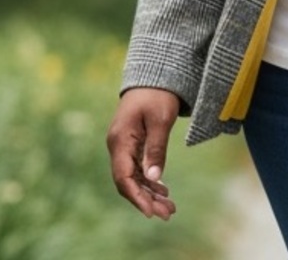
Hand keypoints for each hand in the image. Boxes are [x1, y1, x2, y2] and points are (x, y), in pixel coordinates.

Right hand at [107, 87, 180, 219]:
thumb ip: (156, 148)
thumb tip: (153, 178)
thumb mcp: (161, 119)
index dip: (136, 197)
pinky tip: (162, 190)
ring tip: (169, 207)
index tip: (151, 212)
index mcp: (120, 140)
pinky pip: (138, 167)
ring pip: (134, 176)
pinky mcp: (132, 144)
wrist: (154, 75)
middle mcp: (118, 146)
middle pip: (128, 181)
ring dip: (150, 193)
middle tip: (168, 214)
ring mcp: (124, 145)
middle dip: (146, 200)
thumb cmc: (158, 94)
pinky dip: (150, 180)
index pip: (123, 177)